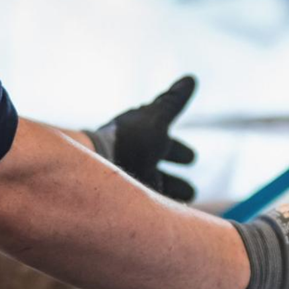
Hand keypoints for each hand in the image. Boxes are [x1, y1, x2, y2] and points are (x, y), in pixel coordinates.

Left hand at [87, 76, 196, 201]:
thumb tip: (191, 77)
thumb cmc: (129, 142)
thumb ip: (173, 101)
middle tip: (190, 181)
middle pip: (157, 161)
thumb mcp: (157, 118)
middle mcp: (132, 154)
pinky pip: (145, 200)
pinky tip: (166, 211)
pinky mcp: (124, 197)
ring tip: (188, 198)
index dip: (177, 147)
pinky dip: (159, 203)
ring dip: (172, 189)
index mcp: (140, 132)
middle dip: (175, 168)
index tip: (191, 158)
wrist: (97, 169)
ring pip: (153, 183)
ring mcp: (127, 176)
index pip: (162, 136)